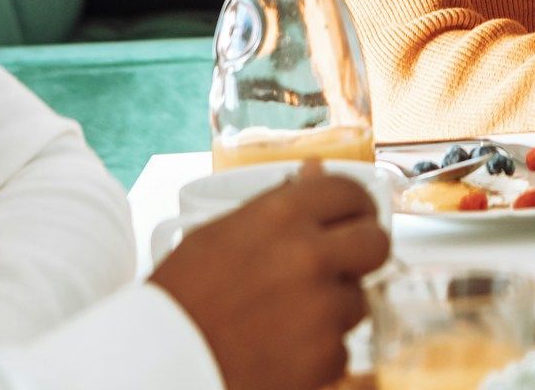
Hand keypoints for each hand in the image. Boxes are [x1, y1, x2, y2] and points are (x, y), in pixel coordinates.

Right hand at [152, 162, 390, 389]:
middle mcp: (310, 255)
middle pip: (376, 242)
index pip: (349, 192)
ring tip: (286, 318)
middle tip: (340, 265)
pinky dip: (319, 353)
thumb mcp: (219, 234)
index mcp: (281, 215)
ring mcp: (322, 307)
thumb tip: (317, 169)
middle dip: (361, 253)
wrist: (158, 364)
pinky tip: (282, 350)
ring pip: (358, 299)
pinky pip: (342, 347)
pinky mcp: (325, 356)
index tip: (352, 218)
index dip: (354, 206)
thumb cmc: (181, 299)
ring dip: (333, 309)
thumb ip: (277, 203)